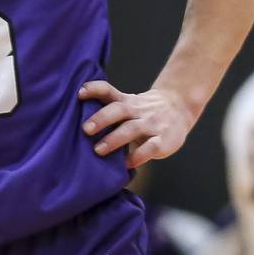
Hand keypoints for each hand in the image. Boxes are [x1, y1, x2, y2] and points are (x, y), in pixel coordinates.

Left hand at [79, 80, 195, 167]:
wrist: (180, 107)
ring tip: (98, 150)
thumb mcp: (128, 104)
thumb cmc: (144, 111)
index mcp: (127, 102)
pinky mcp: (163, 140)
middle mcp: (138, 111)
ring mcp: (152, 125)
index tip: (80, 93)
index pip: (109, 92)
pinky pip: (150, 148)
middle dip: (101, 118)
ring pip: (132, 129)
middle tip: (85, 129)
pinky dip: (137, 156)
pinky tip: (125, 165)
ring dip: (114, 139)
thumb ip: (108, 110)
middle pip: (118, 110)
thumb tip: (73, 123)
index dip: (94, 90)